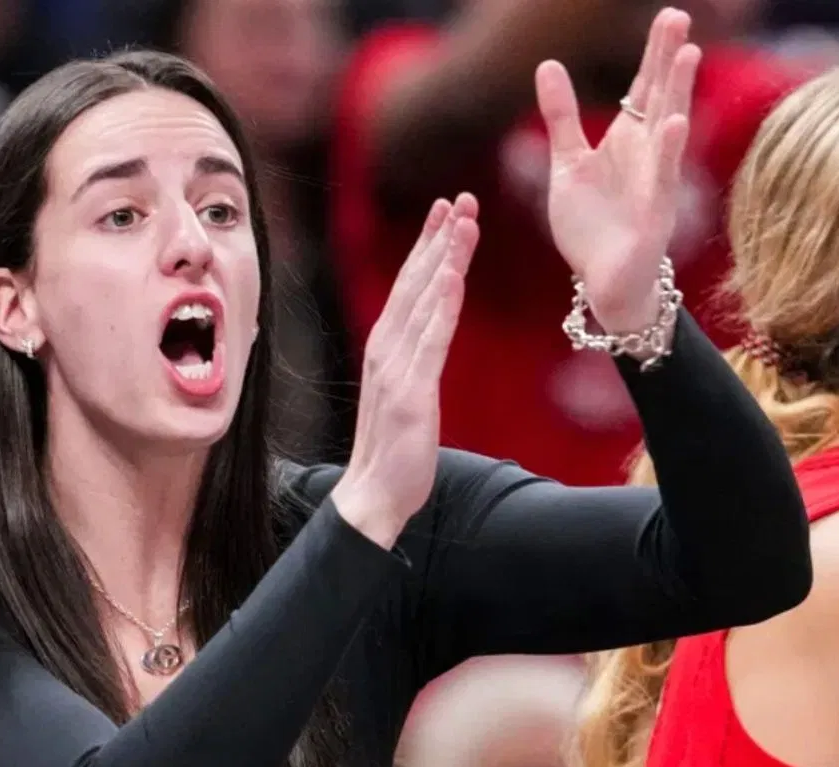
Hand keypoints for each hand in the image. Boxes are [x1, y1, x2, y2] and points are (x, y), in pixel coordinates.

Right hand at [333, 194, 479, 548]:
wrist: (373, 495)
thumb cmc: (394, 450)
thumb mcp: (410, 394)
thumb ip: (419, 361)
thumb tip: (433, 336)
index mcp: (388, 347)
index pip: (411, 286)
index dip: (428, 246)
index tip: (446, 211)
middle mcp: (387, 349)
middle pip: (416, 283)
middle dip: (438, 238)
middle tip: (460, 198)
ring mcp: (397, 369)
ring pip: (425, 302)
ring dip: (445, 259)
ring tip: (464, 223)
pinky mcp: (411, 393)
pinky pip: (431, 341)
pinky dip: (442, 307)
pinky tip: (454, 278)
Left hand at [536, 7, 699, 332]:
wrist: (603, 281)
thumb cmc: (591, 224)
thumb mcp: (568, 162)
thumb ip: (562, 115)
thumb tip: (549, 63)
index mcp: (627, 139)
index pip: (644, 87)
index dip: (654, 53)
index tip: (668, 15)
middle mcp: (648, 154)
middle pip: (660, 97)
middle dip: (669, 59)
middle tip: (678, 17)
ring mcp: (655, 181)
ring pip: (668, 129)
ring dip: (679, 93)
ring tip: (688, 54)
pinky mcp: (655, 212)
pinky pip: (663, 177)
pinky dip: (670, 151)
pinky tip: (676, 123)